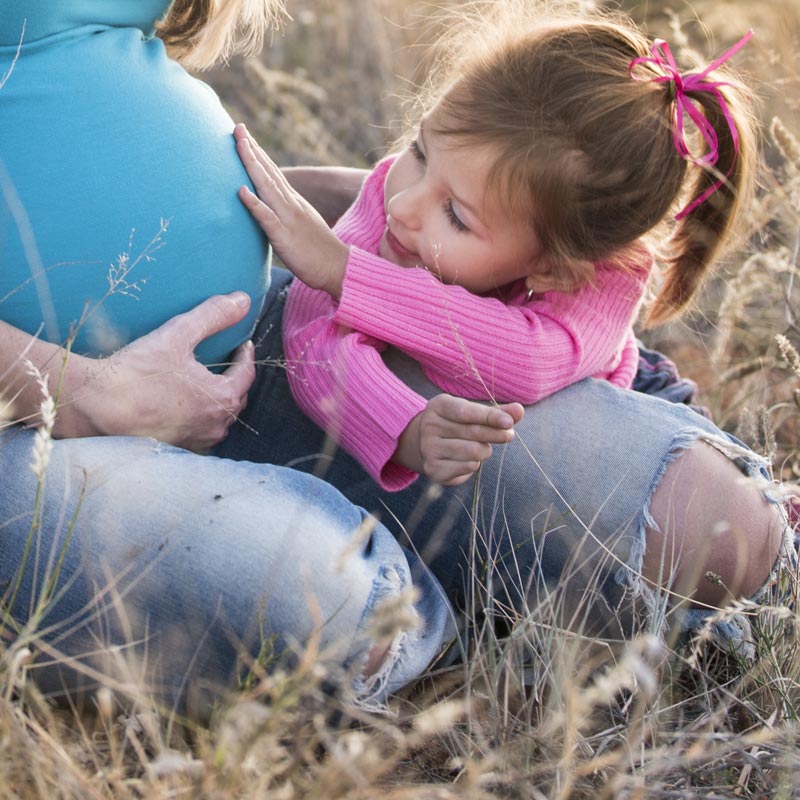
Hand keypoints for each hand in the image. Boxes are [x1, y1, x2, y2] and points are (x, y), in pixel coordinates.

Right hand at [58, 293, 255, 450]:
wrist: (95, 406)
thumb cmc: (137, 372)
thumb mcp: (178, 335)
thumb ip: (213, 316)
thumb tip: (242, 300)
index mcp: (222, 398)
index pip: (246, 374)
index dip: (245, 356)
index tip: (242, 345)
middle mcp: (215, 426)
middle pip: (236, 398)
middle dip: (234, 379)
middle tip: (227, 362)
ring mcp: (197, 442)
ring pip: (218, 419)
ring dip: (217, 402)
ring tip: (207, 384)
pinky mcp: (177, 449)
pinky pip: (198, 433)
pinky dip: (198, 418)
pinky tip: (185, 408)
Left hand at [235, 124, 349, 298]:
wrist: (339, 268)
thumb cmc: (318, 253)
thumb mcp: (301, 226)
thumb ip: (286, 215)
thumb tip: (270, 210)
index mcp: (293, 203)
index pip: (273, 173)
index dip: (258, 153)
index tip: (244, 135)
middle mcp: (291, 205)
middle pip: (269, 172)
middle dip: (252, 149)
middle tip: (237, 127)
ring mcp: (288, 219)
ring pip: (267, 187)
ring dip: (252, 165)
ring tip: (238, 144)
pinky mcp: (285, 237)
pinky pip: (267, 218)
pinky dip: (254, 203)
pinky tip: (241, 191)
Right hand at [396, 394, 524, 485]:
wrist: (428, 445)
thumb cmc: (457, 424)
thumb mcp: (473, 413)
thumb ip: (496, 412)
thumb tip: (519, 410)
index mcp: (438, 406)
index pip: (466, 411)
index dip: (489, 416)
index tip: (509, 422)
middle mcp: (429, 426)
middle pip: (473, 432)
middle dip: (496, 434)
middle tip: (509, 435)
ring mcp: (429, 449)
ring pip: (473, 452)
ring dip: (485, 450)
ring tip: (481, 447)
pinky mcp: (433, 469)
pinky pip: (468, 467)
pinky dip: (475, 464)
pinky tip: (468, 459)